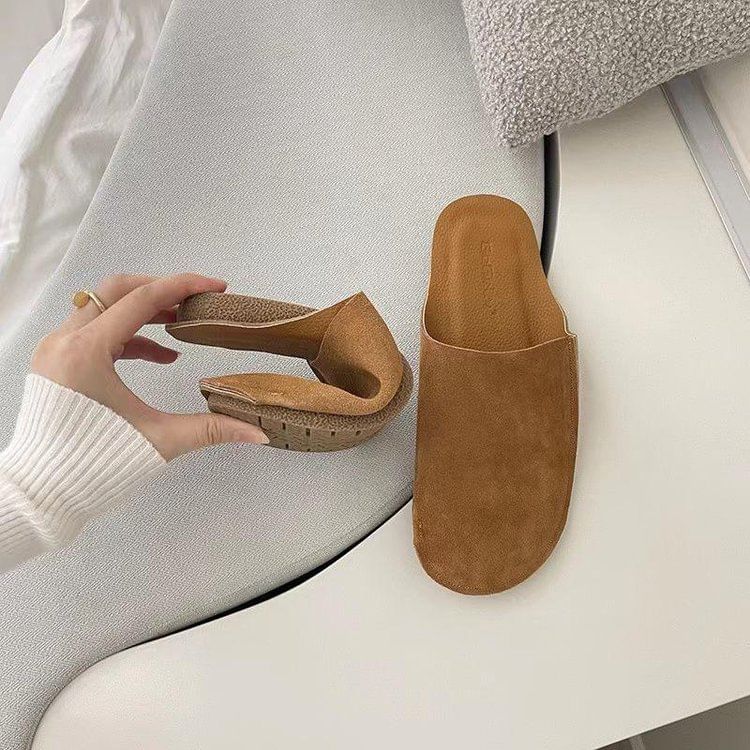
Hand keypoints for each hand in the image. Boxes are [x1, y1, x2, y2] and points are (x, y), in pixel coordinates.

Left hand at [31, 273, 268, 459]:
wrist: (42, 494)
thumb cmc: (95, 467)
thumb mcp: (160, 441)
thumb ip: (212, 430)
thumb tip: (260, 433)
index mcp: (87, 351)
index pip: (142, 299)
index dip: (184, 286)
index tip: (216, 287)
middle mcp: (64, 341)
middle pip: (116, 290)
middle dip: (161, 288)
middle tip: (197, 299)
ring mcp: (55, 350)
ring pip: (102, 307)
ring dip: (144, 311)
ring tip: (183, 322)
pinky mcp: (55, 364)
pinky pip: (94, 332)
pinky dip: (128, 335)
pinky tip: (161, 355)